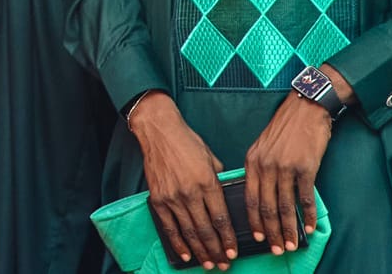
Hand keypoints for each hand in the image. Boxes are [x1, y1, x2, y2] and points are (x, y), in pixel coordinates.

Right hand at [129, 94, 234, 270]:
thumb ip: (219, 181)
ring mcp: (172, 197)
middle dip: (217, 250)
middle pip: (206, 230)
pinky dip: (177, 243)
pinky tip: (186, 253)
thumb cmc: (188, 142)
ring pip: (189, 232)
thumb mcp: (212, 159)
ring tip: (209, 264)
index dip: (228, 238)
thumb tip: (226, 200)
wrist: (159, 131)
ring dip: (200, 251)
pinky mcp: (158, 198)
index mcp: (208, 182)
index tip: (234, 252)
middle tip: (224, 264)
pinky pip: (168, 226)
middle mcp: (190, 192)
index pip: (221, 218)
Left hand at [244, 82, 336, 254]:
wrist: (306, 107)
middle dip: (270, 231)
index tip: (256, 237)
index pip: (249, 198)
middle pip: (266, 206)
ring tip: (291, 244)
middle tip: (276, 249)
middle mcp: (265, 165)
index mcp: (251, 161)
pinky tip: (310, 227)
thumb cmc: (285, 128)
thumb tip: (259, 197)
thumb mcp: (262, 145)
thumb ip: (258, 168)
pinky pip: (305, 197)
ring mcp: (285, 167)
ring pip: (285, 206)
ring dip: (289, 228)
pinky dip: (308, 215)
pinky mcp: (305, 167)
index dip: (253, 221)